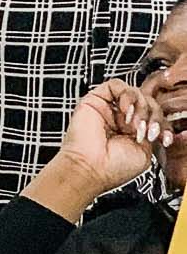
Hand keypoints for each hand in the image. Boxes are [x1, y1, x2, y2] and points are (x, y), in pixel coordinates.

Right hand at [54, 78, 162, 198]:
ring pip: (135, 93)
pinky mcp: (96, 100)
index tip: (163, 138)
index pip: (154, 116)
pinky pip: (117, 85)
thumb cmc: (111, 168)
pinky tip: (126, 111)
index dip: (162, 123)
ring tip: (132, 124)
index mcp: (132, 133)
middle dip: (153, 116)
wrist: (90, 168)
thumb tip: (158, 123)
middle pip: (148, 102)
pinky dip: (126, 95)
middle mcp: (120, 120)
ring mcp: (109, 109)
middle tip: (147, 132)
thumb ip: (153, 133)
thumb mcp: (145, 152)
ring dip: (140, 107)